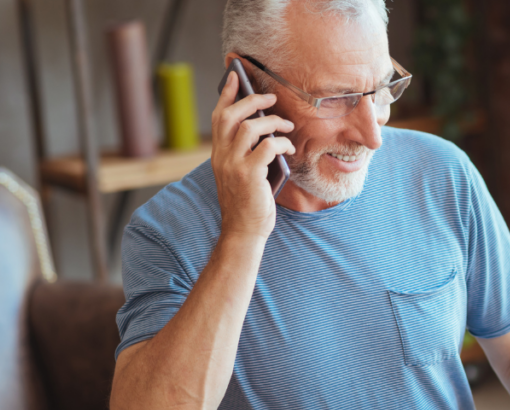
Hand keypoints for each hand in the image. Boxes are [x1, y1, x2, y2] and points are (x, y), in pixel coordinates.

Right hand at [210, 71, 295, 240]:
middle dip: (252, 101)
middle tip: (271, 98)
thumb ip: (247, 153)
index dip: (227, 94)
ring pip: (250, 128)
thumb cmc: (248, 203)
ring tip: (287, 126)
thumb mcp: (242, 174)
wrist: (244, 232)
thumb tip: (267, 129)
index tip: (236, 76)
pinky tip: (290, 150)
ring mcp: (233, 165)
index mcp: (219, 154)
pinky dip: (282, 144)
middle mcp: (222, 156)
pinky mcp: (249, 175)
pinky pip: (267, 147)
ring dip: (272, 122)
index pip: (219, 117)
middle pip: (232, 115)